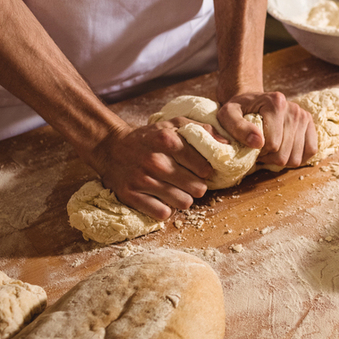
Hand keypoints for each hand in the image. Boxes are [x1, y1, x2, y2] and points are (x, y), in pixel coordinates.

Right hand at [90, 118, 219, 219]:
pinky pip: (163, 213)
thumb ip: (203, 129)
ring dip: (183, 198)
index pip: (205, 168)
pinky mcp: (131, 196)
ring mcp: (142, 180)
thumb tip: (227, 144)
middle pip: (197, 188)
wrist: (111, 147)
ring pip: (184, 203)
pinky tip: (162, 198)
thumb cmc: (149, 137)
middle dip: (196, 186)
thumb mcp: (174, 124)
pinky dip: (165, 209)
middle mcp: (155, 161)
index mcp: (168, 141)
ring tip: (175, 189)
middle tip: (188, 181)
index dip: (205, 171)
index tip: (199, 170)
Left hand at [217, 92, 317, 167]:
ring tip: (270, 150)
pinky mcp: (310, 124)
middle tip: (259, 150)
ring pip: (297, 158)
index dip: (259, 152)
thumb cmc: (239, 110)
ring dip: (281, 160)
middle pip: (285, 154)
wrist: (252, 101)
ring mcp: (304, 116)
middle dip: (269, 158)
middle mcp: (294, 109)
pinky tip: (284, 151)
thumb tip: (258, 143)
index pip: (272, 144)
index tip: (251, 145)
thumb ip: (238, 128)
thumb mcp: (227, 115)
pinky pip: (311, 151)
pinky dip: (297, 157)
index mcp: (276, 103)